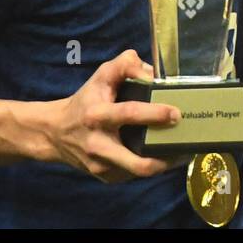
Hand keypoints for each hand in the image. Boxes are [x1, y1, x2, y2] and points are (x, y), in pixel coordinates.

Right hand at [47, 49, 186, 182]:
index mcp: (97, 115)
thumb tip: (153, 74)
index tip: (176, 113)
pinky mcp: (106, 177)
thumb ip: (126, 65)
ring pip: (140, 172)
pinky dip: (152, 165)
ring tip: (183, 151)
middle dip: (165, 157)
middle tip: (186, 144)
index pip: (129, 114)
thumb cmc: (86, 100)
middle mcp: (98, 145)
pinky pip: (135, 174)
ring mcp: (102, 166)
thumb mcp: (101, 75)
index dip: (155, 114)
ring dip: (165, 164)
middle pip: (137, 163)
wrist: (56, 133)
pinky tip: (163, 154)